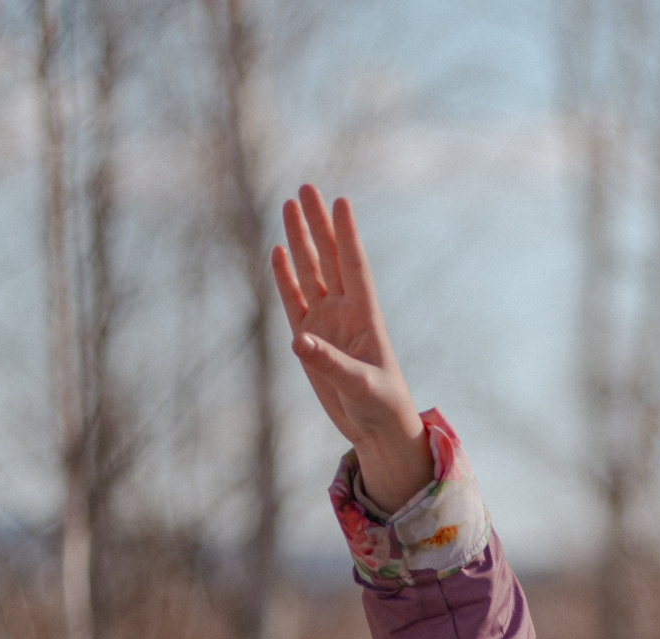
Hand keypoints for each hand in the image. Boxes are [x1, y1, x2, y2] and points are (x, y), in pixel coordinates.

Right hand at [269, 185, 431, 510]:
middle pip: (329, 258)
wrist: (376, 429)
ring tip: (290, 205)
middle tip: (306, 187)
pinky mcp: (310, 339)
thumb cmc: (380, 407)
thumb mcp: (359, 386)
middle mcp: (345, 313)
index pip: (354, 267)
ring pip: (310, 272)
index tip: (340, 201)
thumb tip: (299, 341)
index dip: (347, 236)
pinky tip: (278, 250)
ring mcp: (326, 323)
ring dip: (300, 240)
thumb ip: (331, 363)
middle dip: (318, 224)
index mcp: (366, 317)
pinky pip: (293, 299)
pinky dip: (285, 276)